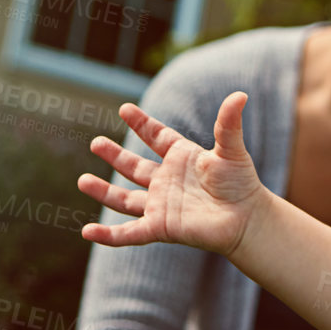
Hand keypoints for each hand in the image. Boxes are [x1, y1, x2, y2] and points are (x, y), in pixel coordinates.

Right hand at [78, 92, 263, 254]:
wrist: (247, 219)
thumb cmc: (241, 184)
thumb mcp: (231, 150)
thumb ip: (228, 124)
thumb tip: (241, 94)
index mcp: (181, 158)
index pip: (156, 137)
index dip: (141, 123)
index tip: (125, 109)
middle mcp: (167, 181)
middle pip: (134, 167)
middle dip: (114, 156)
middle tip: (95, 143)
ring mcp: (161, 205)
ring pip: (125, 199)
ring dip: (103, 191)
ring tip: (82, 180)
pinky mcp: (160, 228)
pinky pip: (128, 233)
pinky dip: (107, 235)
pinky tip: (87, 231)